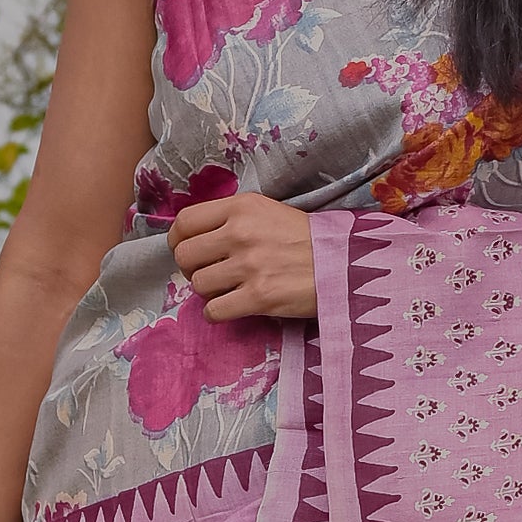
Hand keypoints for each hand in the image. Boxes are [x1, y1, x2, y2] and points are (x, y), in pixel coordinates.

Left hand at [169, 187, 317, 321]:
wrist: (343, 263)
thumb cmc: (305, 239)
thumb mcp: (268, 211)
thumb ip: (232, 218)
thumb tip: (195, 237)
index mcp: (241, 207)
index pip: (184, 222)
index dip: (178, 240)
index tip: (186, 250)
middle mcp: (240, 233)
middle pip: (185, 255)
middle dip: (191, 268)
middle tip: (208, 272)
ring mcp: (249, 266)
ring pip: (198, 285)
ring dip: (209, 291)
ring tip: (228, 289)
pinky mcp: (258, 297)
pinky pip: (214, 311)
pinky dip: (218, 313)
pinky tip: (232, 307)